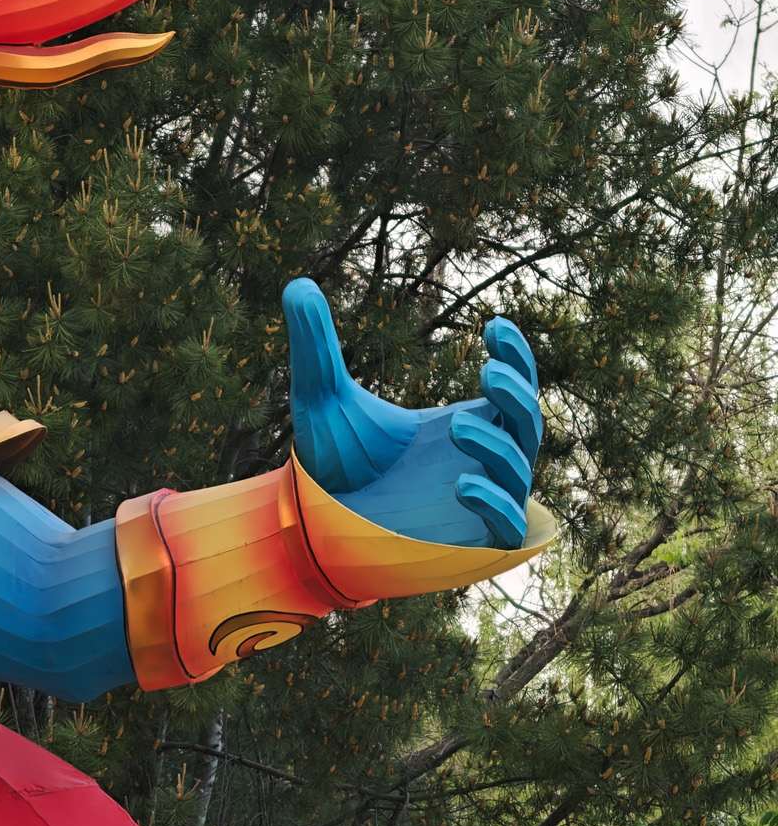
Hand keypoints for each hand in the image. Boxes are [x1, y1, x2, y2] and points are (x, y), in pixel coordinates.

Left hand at [284, 278, 542, 549]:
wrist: (308, 522)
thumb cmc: (328, 462)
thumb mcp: (321, 396)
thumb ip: (316, 345)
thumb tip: (298, 284)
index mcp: (457, 424)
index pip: (510, 388)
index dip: (516, 358)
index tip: (495, 325)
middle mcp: (477, 459)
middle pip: (527, 423)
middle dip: (516, 396)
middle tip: (488, 373)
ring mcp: (477, 500)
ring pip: (517, 468)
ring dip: (496, 445)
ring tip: (454, 425)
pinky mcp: (468, 540)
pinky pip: (505, 524)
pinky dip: (494, 503)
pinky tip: (462, 484)